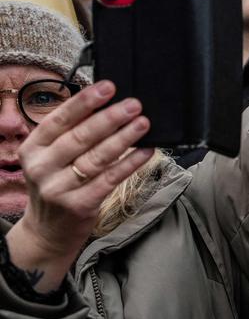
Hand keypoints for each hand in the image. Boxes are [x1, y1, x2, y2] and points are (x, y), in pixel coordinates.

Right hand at [7, 81, 152, 292]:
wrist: (47, 232)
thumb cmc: (57, 184)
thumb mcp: (52, 157)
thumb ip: (71, 133)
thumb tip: (107, 104)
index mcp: (33, 148)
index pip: (59, 119)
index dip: (85, 102)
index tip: (108, 86)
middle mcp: (42, 167)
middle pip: (80, 137)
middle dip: (110, 118)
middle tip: (134, 104)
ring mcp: (58, 188)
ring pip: (97, 157)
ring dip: (124, 138)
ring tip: (143, 123)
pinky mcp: (79, 205)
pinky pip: (109, 179)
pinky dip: (129, 163)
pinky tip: (145, 151)